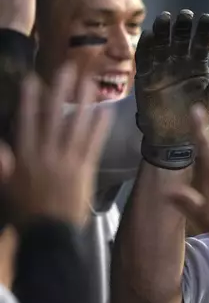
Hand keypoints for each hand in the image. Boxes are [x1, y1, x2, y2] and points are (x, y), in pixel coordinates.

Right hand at [0, 65, 112, 227]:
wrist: (51, 233)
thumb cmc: (27, 212)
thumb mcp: (9, 187)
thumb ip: (6, 166)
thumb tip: (3, 148)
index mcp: (25, 158)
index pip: (26, 123)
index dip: (30, 101)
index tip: (34, 80)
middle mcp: (46, 155)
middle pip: (53, 117)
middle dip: (60, 91)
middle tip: (68, 69)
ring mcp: (67, 161)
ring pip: (76, 126)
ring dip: (84, 102)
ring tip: (90, 83)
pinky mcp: (85, 169)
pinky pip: (94, 143)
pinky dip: (99, 126)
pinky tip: (106, 111)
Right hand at [135, 10, 208, 169]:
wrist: (176, 139)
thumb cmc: (199, 118)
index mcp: (198, 67)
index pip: (201, 44)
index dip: (203, 31)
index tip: (206, 18)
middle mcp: (179, 64)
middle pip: (180, 39)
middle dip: (182, 26)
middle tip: (185, 14)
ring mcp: (161, 69)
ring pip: (161, 45)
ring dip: (163, 31)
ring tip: (166, 17)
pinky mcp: (145, 78)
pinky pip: (144, 59)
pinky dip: (145, 47)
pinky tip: (149, 34)